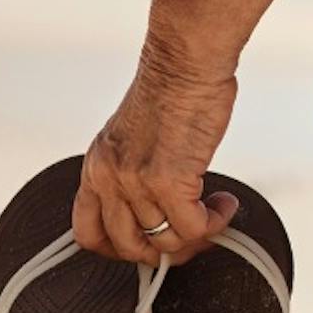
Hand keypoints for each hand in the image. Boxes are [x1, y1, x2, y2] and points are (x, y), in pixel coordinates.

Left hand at [73, 45, 241, 267]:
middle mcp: (109, 178)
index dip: (118, 249)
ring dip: (197, 234)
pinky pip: (193, 227)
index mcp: (96, 167)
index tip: (147, 243)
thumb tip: (156, 208)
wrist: (185, 61)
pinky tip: (224, 204)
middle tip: (190, 236)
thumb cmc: (170, 89)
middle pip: (128, 247)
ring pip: (165, 241)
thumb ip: (132, 171)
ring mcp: (136, 182)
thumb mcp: (131, 135)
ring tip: (215, 211)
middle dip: (163, 251)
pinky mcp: (169, 180)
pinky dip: (214, 223)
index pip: (87, 233)